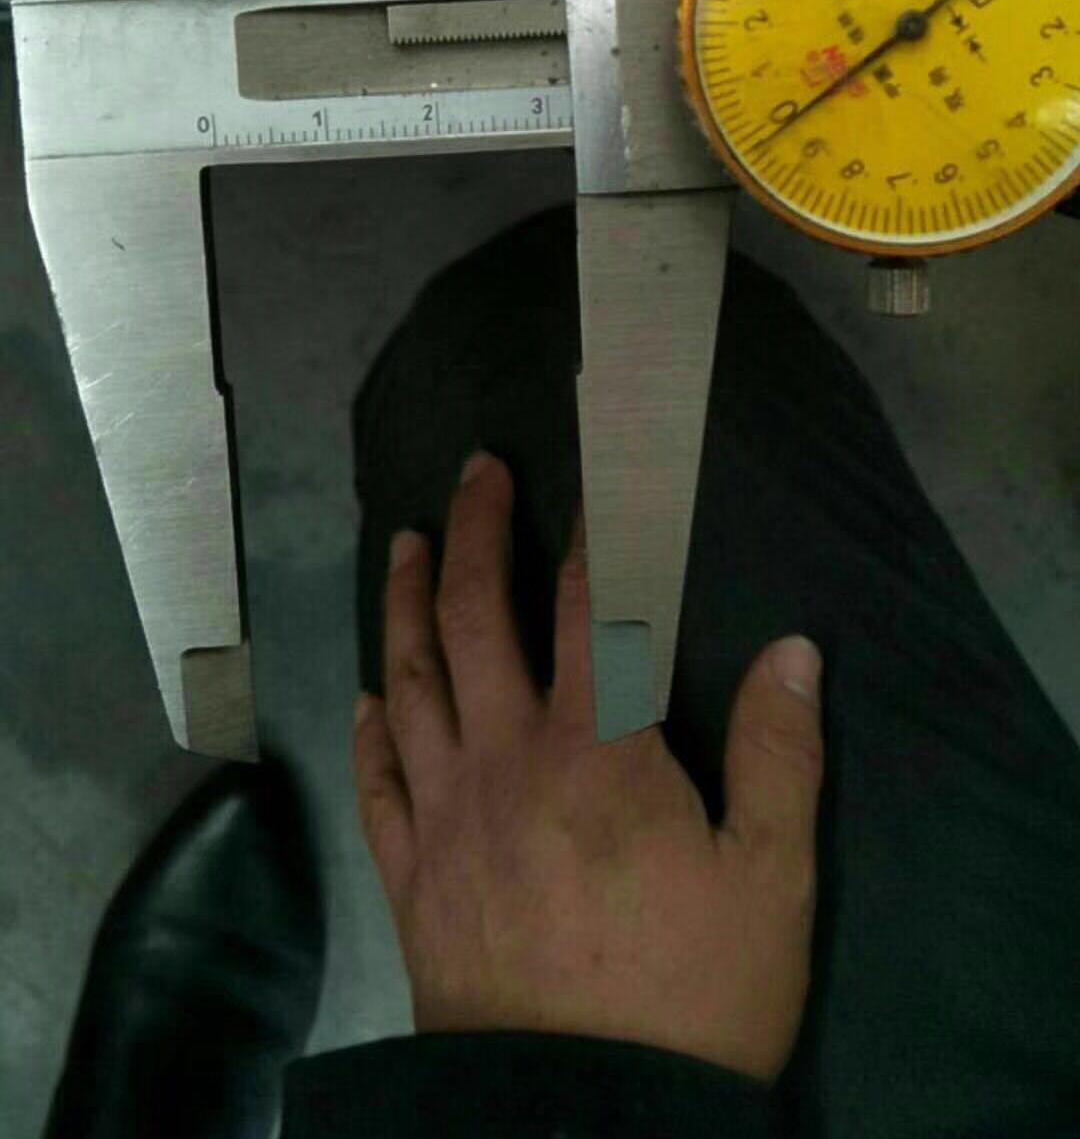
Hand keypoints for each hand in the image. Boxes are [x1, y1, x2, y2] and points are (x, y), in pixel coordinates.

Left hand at [354, 452, 823, 1083]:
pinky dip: (371, 724)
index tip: (598, 463)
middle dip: (479, 531)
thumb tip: (792, 649)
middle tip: (477, 469)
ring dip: (408, 602)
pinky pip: (378, 779)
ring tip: (409, 545)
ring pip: (412, 680)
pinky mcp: (410, 878)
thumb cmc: (692, 997)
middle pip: (480, 618)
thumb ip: (779, 756)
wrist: (588, 1122)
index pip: (592, 603)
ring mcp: (446, 816)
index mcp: (600, 750)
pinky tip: (368, 693)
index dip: (598, 523)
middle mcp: (507, 759)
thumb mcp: (771, 880)